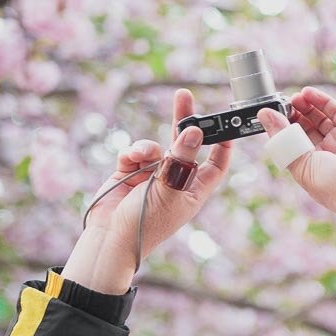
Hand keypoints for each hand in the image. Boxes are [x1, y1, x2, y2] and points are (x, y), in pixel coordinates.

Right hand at [62, 89, 232, 290]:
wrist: (109, 239)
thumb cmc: (146, 224)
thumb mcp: (169, 190)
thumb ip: (181, 159)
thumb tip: (196, 131)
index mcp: (194, 190)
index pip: (216, 164)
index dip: (223, 145)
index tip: (226, 123)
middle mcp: (176, 180)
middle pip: (186, 145)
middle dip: (184, 122)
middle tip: (184, 96)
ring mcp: (153, 176)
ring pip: (156, 147)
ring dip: (147, 148)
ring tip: (139, 156)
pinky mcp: (130, 172)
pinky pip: (135, 153)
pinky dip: (132, 154)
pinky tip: (127, 161)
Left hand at [256, 86, 335, 221]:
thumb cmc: (332, 184)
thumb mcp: (299, 162)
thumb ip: (281, 136)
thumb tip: (264, 115)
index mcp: (311, 165)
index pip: (292, 141)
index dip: (282, 127)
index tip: (271, 114)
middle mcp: (326, 152)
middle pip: (305, 127)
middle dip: (293, 114)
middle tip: (282, 102)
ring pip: (320, 117)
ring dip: (305, 105)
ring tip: (294, 97)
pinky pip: (335, 110)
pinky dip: (321, 100)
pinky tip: (307, 93)